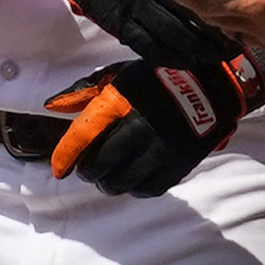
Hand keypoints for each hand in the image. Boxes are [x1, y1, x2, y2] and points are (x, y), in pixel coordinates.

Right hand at [34, 0, 228, 67]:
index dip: (221, 9)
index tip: (240, 17)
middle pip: (188, 22)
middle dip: (213, 39)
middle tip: (234, 47)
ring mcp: (133, 11)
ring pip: (170, 39)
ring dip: (194, 52)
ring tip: (214, 59)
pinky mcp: (119, 24)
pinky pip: (146, 47)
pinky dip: (166, 57)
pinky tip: (183, 62)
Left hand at [46, 51, 264, 196]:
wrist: (213, 86)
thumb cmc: (158, 78)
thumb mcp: (121, 74)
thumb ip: (85, 91)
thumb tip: (51, 106)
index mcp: (122, 102)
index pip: (84, 135)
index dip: (65, 156)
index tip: (59, 169)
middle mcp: (139, 128)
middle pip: (100, 166)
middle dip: (88, 172)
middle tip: (88, 169)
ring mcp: (160, 150)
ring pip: (121, 183)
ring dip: (108, 184)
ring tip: (109, 176)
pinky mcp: (178, 165)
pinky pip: (147, 190)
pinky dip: (134, 189)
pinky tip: (132, 179)